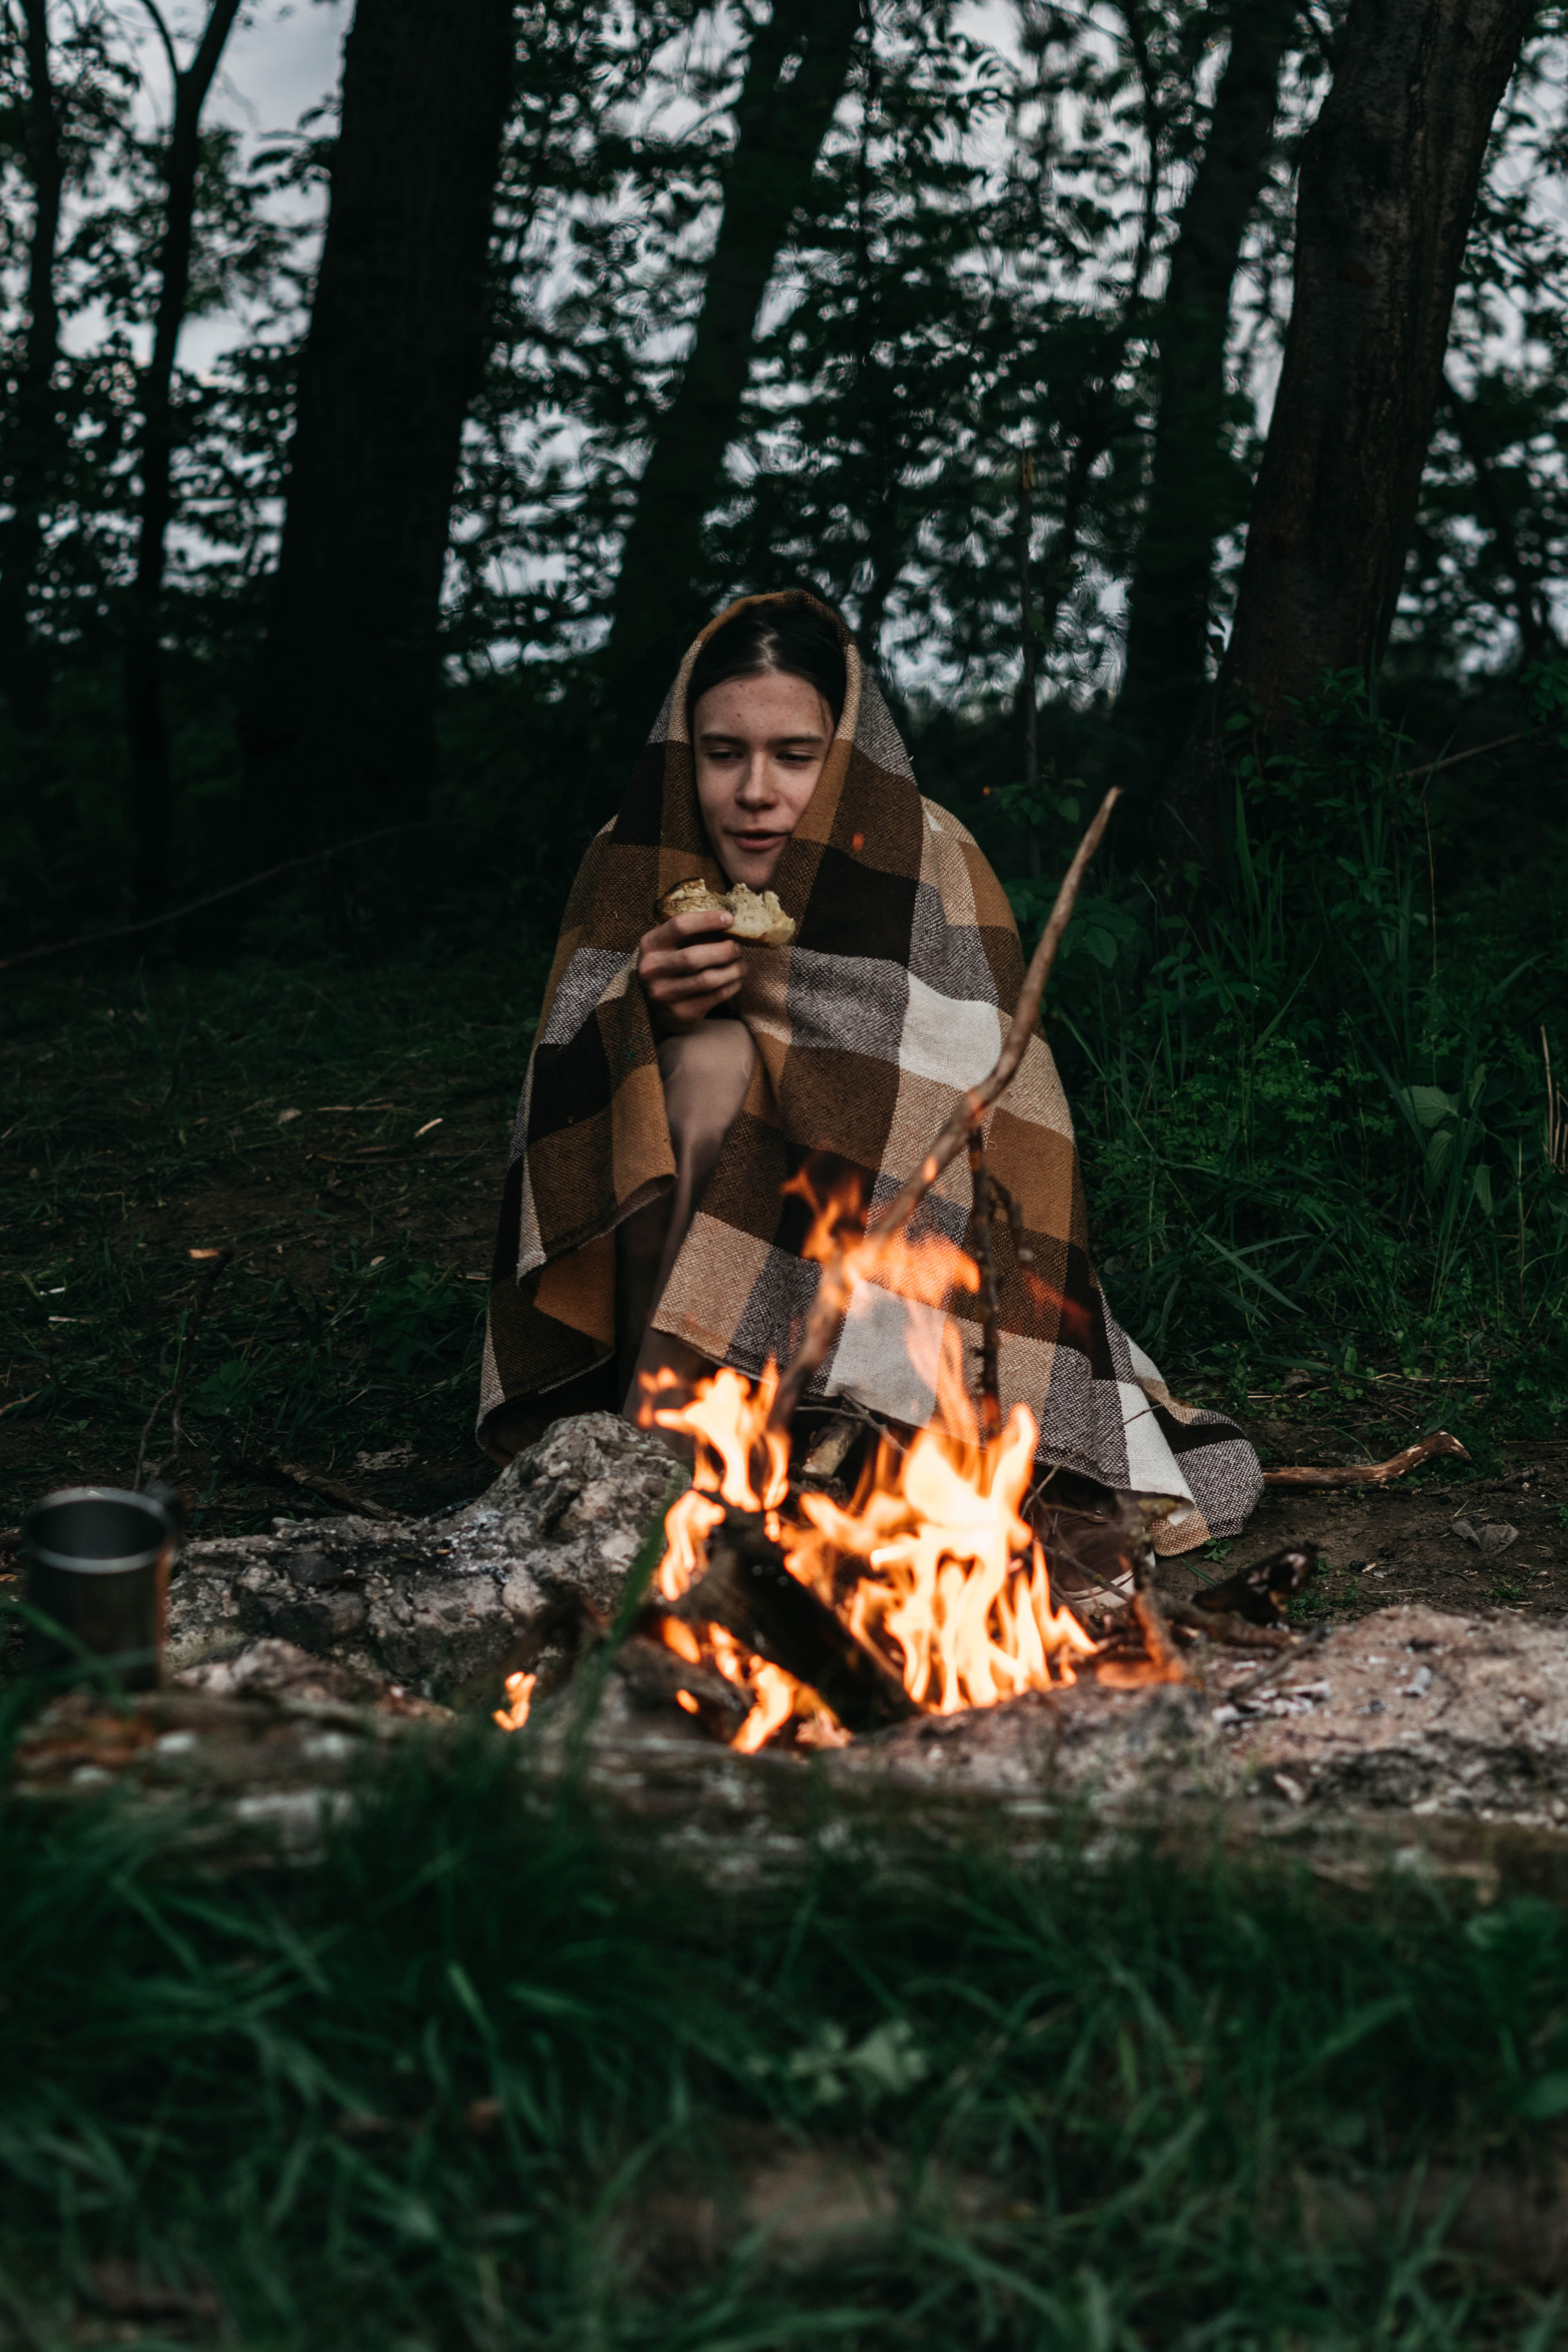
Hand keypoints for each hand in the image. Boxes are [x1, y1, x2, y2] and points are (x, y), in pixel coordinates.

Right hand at [636, 906, 742, 1035]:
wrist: (658, 1009)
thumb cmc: (671, 967)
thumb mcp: (670, 946)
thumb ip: (692, 934)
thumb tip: (730, 923)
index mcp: (649, 945)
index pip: (679, 926)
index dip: (707, 920)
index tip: (729, 919)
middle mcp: (651, 970)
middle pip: (694, 956)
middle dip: (724, 950)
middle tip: (738, 948)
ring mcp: (664, 994)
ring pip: (708, 979)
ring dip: (733, 970)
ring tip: (741, 965)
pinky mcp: (681, 1013)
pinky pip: (715, 996)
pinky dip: (732, 985)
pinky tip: (736, 980)